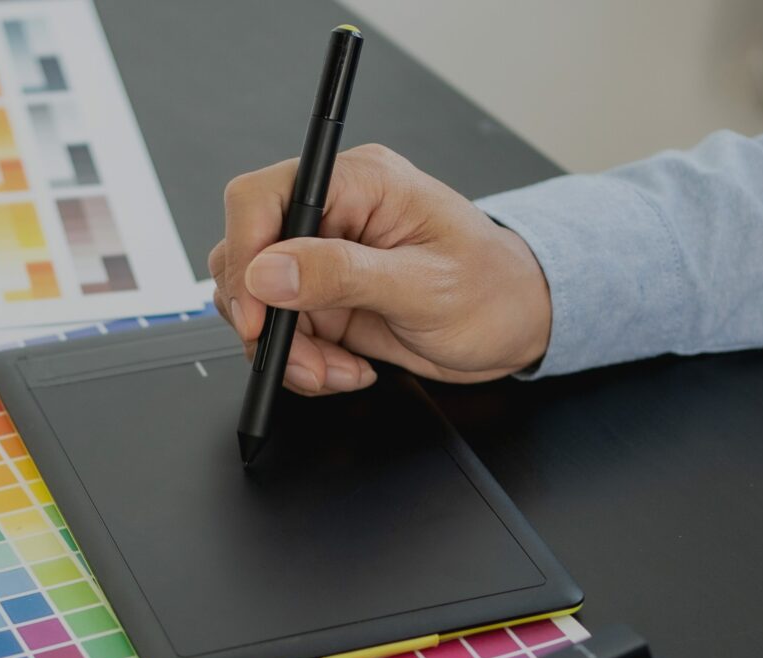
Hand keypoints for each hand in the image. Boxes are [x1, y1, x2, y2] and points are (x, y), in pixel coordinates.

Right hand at [207, 144, 552, 394]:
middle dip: (268, 320)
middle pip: (247, 255)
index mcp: (360, 183)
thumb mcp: (423, 286)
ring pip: (257, 302)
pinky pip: (281, 332)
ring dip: (287, 350)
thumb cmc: (492, 290)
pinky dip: (303, 362)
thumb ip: (342, 275)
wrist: (516, 325)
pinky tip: (346, 367)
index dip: (246, 256)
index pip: (262, 197)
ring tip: (336, 369)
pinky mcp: (322, 297)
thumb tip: (268, 272)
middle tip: (307, 358)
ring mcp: (323, 258)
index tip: (257, 313)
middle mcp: (332, 214)